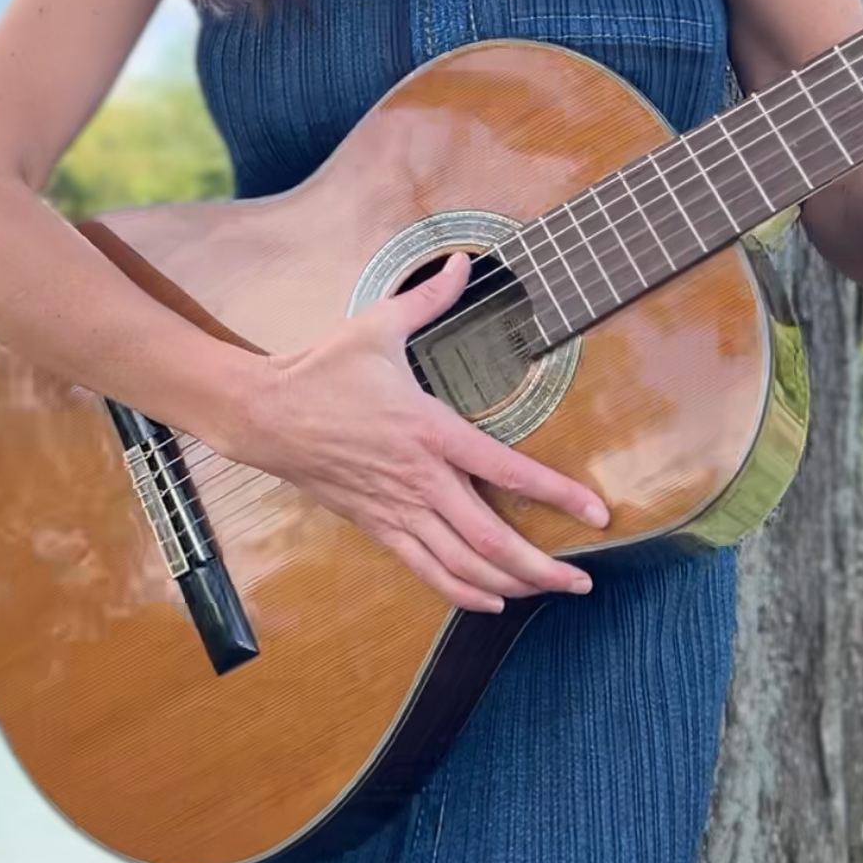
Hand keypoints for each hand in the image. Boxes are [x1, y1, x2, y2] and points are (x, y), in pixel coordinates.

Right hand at [218, 253, 610, 612]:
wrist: (264, 414)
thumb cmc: (322, 370)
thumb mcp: (376, 326)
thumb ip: (428, 298)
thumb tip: (463, 262)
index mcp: (430, 429)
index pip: (508, 470)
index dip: (558, 495)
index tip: (597, 512)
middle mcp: (420, 478)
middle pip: (492, 538)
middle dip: (543, 564)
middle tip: (584, 578)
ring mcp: (397, 508)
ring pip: (463, 563)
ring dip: (511, 583)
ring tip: (549, 591)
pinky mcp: (376, 525)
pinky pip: (425, 570)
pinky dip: (462, 592)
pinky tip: (490, 601)